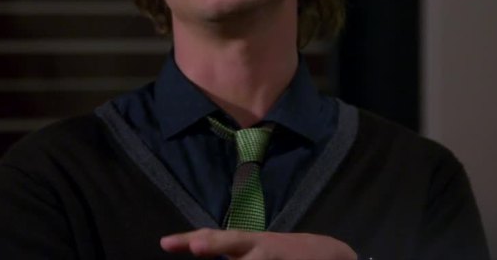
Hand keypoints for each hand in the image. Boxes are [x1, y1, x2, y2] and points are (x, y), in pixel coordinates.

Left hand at [160, 228, 355, 258]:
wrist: (331, 254)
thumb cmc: (284, 254)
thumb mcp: (255, 250)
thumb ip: (228, 249)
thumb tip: (193, 244)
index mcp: (248, 242)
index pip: (214, 238)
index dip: (189, 239)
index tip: (165, 243)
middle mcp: (259, 246)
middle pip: (234, 241)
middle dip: (213, 243)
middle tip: (195, 246)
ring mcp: (274, 255)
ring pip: (253, 259)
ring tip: (206, 247)